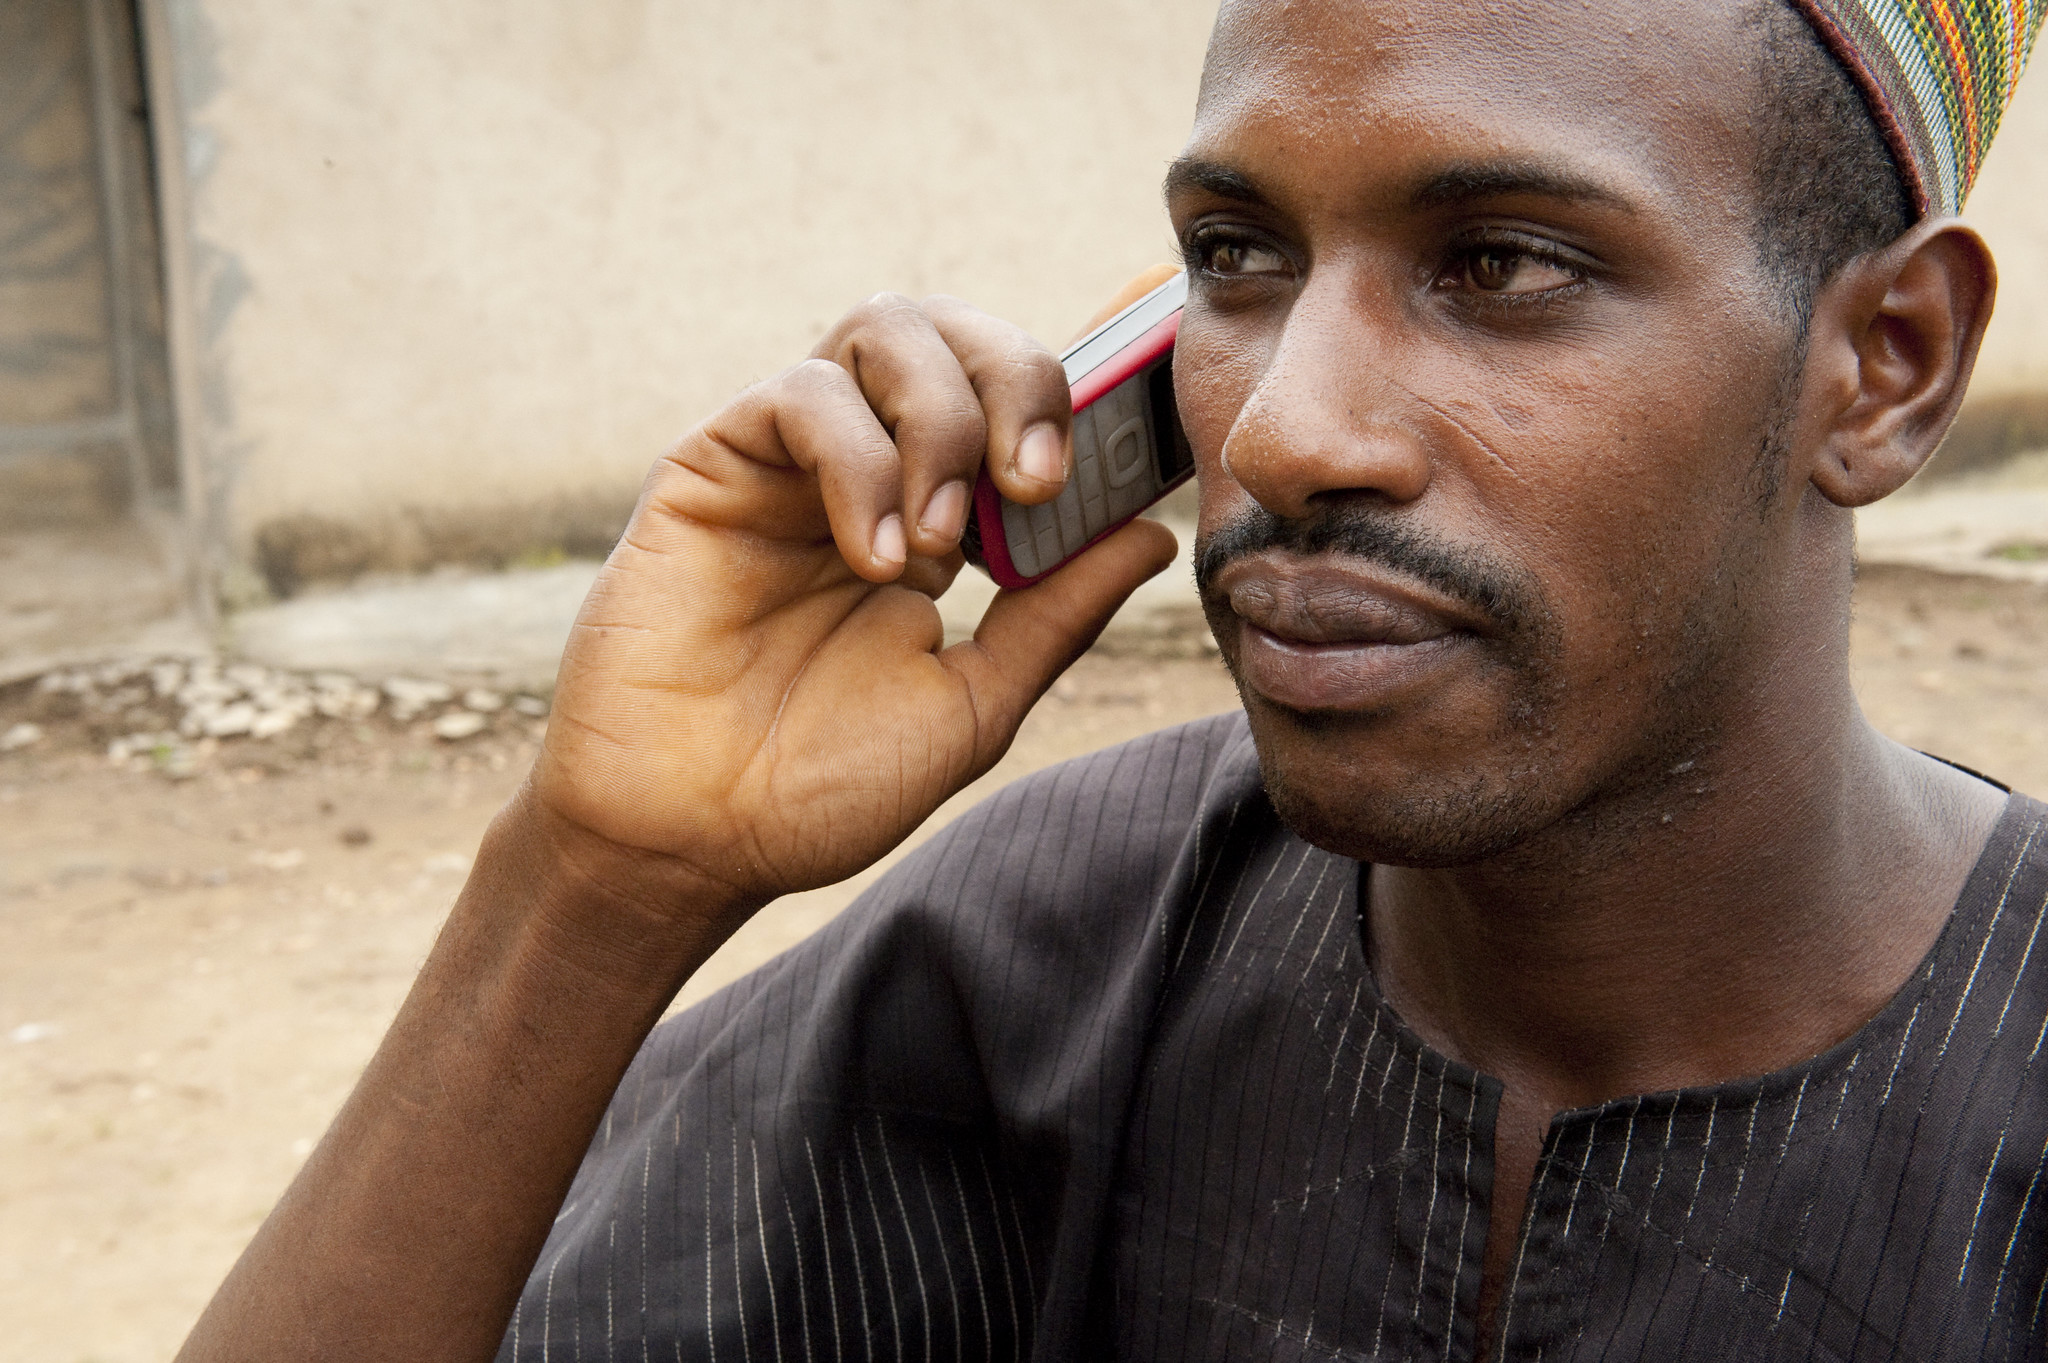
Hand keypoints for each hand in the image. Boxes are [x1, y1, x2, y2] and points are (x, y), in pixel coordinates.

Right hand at [531, 287, 1179, 913]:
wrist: (689, 841)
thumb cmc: (820, 785)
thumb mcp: (973, 701)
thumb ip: (1056, 613)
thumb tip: (1155, 534)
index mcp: (934, 515)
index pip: (1014, 397)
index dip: (1083, 387)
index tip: (1144, 426)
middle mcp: (866, 466)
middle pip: (956, 332)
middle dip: (1020, 381)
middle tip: (1035, 483)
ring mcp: (790, 460)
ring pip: (884, 329)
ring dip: (942, 417)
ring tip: (941, 542)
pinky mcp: (712, 463)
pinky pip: (801, 394)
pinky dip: (859, 460)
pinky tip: (872, 558)